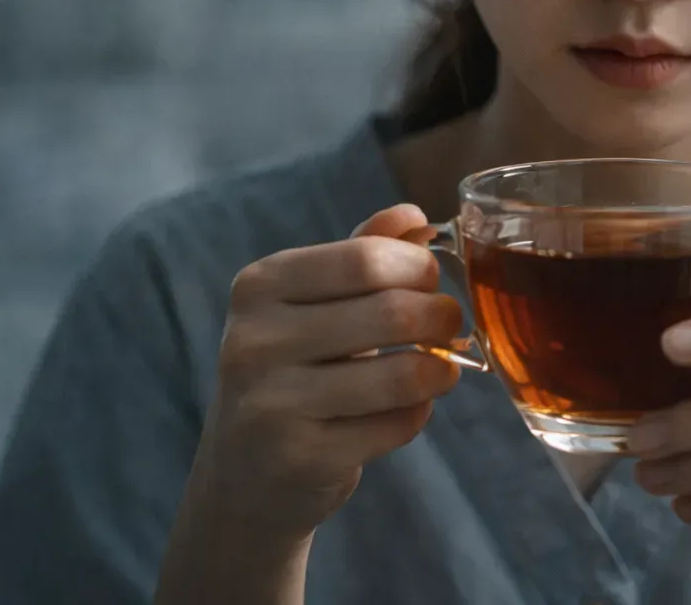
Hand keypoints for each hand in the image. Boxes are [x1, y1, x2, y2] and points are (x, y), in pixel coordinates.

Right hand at [178, 204, 462, 548]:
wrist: (242, 476)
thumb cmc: (291, 371)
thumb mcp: (312, 304)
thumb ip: (362, 254)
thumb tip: (413, 215)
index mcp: (259, 286)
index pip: (366, 258)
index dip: (418, 267)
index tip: (431, 281)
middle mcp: (255, 341)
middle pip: (393, 312)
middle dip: (441, 316)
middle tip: (448, 324)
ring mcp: (273, 404)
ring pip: (404, 374)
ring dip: (440, 369)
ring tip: (440, 368)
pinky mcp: (302, 458)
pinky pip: (398, 425)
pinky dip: (418, 413)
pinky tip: (407, 409)